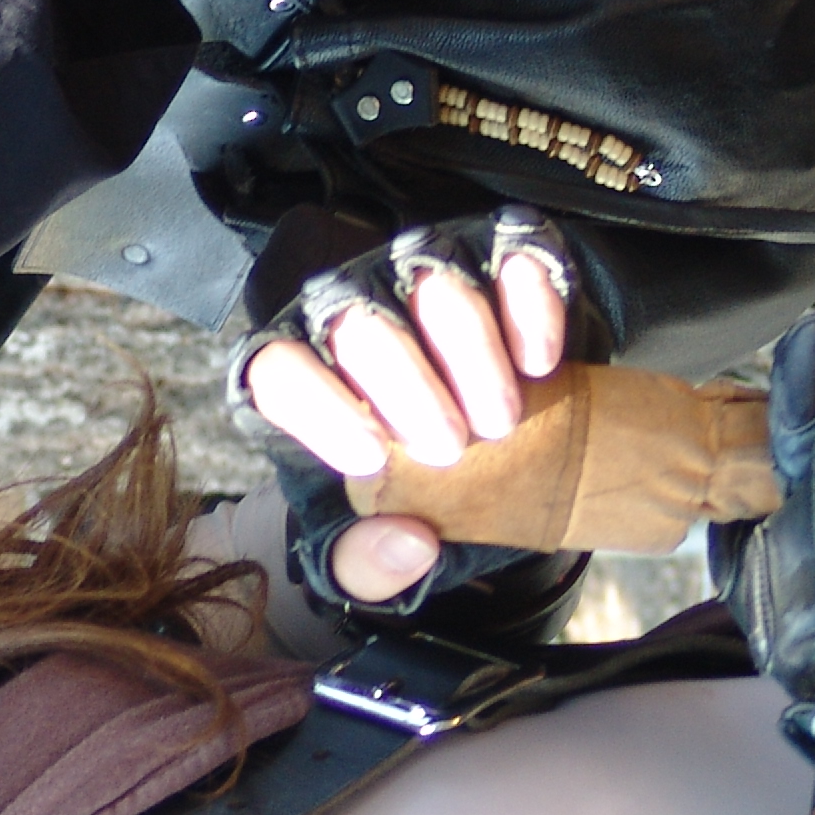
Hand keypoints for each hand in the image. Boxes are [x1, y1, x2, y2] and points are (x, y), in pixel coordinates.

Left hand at [241, 217, 573, 602]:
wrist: (486, 455)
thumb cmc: (407, 496)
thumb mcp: (372, 549)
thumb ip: (365, 565)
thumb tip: (410, 545)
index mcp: (296, 371)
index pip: (274, 367)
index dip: (315, 405)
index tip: (372, 458)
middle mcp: (346, 307)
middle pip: (353, 317)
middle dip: (402, 381)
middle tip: (449, 447)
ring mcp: (417, 271)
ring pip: (429, 275)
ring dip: (467, 347)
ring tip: (500, 421)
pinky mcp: (493, 254)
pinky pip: (509, 250)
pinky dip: (528, 300)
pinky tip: (541, 361)